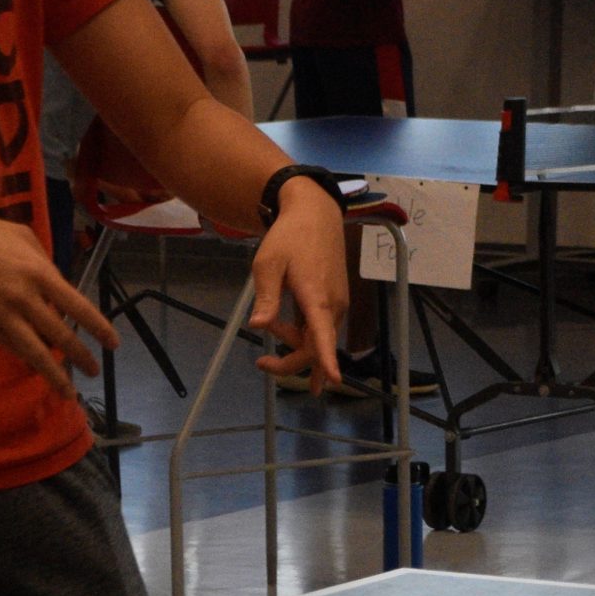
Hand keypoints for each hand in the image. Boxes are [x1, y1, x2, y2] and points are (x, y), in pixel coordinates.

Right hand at [0, 206, 114, 396]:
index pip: (78, 307)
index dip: (98, 328)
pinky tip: (38, 368)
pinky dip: (27, 359)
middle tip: (95, 371)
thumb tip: (57, 287)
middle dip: (81, 357)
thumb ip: (44, 261)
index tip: (112, 344)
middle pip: (60, 335)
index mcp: (39, 272)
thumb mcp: (22, 236)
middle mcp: (24, 297)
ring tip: (69, 391)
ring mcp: (1, 315)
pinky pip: (11, 347)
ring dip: (55, 374)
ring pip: (35, 352)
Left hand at [248, 176, 349, 387]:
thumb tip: (257, 326)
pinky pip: (321, 328)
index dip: (326, 360)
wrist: (316, 214)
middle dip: (290, 362)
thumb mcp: (268, 263)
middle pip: (316, 348)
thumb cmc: (289, 237)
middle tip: (261, 363)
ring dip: (294, 341)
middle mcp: (333, 305)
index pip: (322, 335)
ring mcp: (337, 303)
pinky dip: (303, 334)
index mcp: (316, 297)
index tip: (333, 381)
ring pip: (318, 338)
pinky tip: (286, 328)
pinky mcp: (336, 300)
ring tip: (270, 323)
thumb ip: (266, 297)